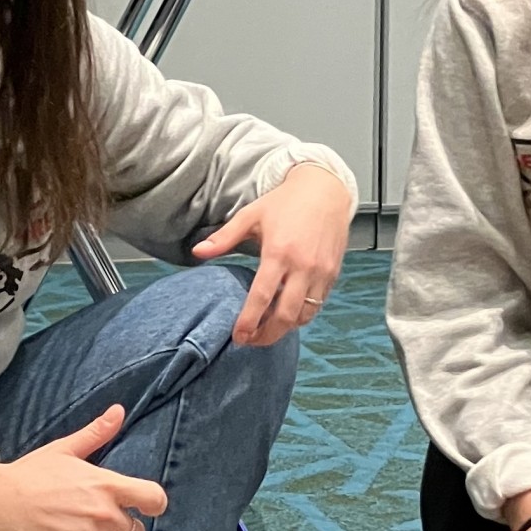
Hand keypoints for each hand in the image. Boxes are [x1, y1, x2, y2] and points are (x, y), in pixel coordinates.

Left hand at [189, 164, 350, 345]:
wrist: (325, 190)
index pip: (261, 297)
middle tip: (251, 340)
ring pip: (304, 315)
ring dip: (286, 328)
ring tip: (267, 328)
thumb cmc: (285, 202)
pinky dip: (302, 314)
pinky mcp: (333, 274)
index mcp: (278, 252)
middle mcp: (302, 266)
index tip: (238, 336)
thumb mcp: (250, 215)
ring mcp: (321, 272)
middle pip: (285, 316)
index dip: (248, 322)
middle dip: (267, 335)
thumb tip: (197, 252)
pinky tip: (287, 312)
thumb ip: (224, 237)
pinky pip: (318, 304)